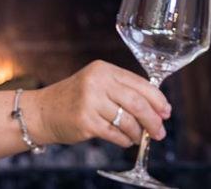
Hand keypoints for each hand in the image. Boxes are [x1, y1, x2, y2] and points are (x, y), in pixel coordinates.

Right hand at [27, 60, 170, 147]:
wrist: (43, 111)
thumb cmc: (75, 99)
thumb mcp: (97, 84)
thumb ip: (122, 90)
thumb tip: (156, 109)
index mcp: (104, 70)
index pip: (139, 83)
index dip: (157, 99)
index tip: (166, 112)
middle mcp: (97, 83)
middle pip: (137, 102)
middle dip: (153, 120)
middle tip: (160, 131)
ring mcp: (90, 102)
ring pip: (127, 121)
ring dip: (138, 133)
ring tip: (139, 137)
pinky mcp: (85, 122)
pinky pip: (115, 134)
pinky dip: (125, 140)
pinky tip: (126, 140)